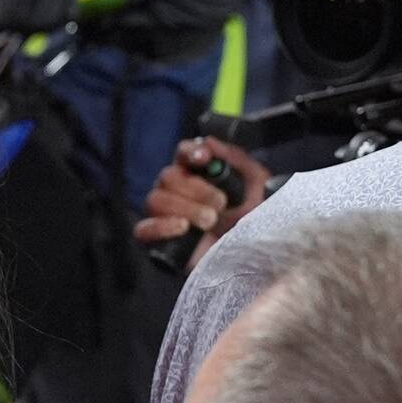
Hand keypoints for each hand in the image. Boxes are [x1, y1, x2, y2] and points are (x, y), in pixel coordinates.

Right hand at [133, 137, 270, 269]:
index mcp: (199, 175)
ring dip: (184, 207)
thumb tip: (210, 142)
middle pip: (167, 176)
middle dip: (195, 189)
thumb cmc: (257, 221)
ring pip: (155, 199)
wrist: (255, 260)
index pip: (183, 154)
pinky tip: (183, 228)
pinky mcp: (158, 241)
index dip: (189, 152)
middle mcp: (177, 192)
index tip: (204, 158)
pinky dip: (161, 225)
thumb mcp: (258, 186)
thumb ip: (236, 160)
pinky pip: (143, 229)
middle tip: (221, 204)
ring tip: (210, 221)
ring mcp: (164, 216)